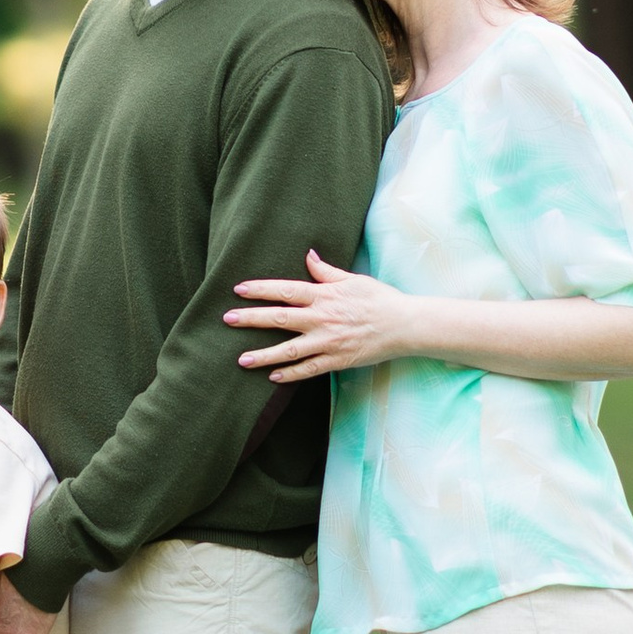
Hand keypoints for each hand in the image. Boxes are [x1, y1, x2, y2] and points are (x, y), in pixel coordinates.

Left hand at [224, 249, 412, 385]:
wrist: (405, 325)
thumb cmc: (379, 299)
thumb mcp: (353, 279)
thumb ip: (327, 272)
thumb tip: (308, 256)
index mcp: (325, 296)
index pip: (286, 290)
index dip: (261, 290)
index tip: (239, 289)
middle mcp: (322, 319)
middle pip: (280, 318)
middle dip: (251, 319)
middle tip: (227, 320)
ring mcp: (328, 342)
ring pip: (290, 350)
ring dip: (264, 355)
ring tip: (241, 359)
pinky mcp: (337, 360)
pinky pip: (309, 369)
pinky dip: (290, 374)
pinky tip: (273, 377)